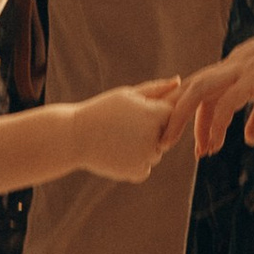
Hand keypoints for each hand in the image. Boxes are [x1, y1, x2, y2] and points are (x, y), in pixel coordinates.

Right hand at [68, 80, 183, 182]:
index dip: (155, 113)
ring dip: (144, 148)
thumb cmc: (102, 111)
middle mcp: (155, 137)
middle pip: (166, 135)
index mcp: (154, 114)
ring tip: (119, 139)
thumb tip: (178, 81)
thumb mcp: (127, 95)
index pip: (173, 113)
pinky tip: (117, 153)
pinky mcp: (137, 172)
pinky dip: (134, 162)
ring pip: (156, 152)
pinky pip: (145, 167)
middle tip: (125, 127)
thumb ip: (155, 89)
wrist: (75, 137)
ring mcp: (147, 157)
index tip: (137, 113)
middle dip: (151, 131)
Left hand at [167, 16, 253, 157]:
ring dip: (180, 117)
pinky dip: (215, 123)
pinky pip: (225, 101)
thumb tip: (249, 137)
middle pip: (191, 87)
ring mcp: (244, 67)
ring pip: (197, 90)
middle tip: (166, 144)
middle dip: (174, 115)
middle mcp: (234, 63)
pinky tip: (215, 143)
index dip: (194, 116)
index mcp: (239, 64)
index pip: (204, 90)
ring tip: (171, 142)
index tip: (198, 144)